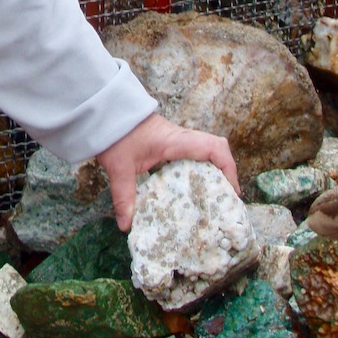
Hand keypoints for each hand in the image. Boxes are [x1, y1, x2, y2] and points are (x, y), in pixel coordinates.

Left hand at [97, 113, 239, 231]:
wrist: (106, 112)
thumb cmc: (115, 135)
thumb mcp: (119, 168)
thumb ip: (124, 196)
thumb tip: (126, 226)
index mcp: (176, 142)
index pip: (213, 148)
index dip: (229, 168)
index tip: (231, 191)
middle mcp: (182, 138)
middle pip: (217, 148)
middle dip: (227, 171)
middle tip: (226, 197)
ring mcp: (178, 139)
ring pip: (208, 149)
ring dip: (216, 168)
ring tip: (214, 194)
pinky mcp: (171, 142)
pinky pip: (195, 152)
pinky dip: (202, 167)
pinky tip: (194, 186)